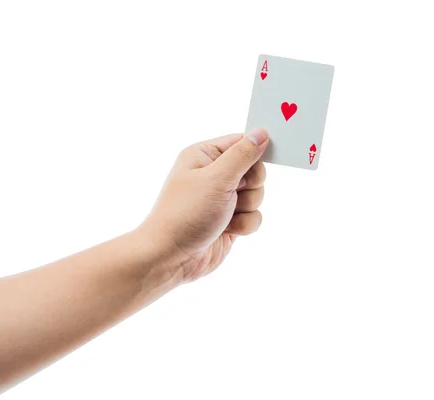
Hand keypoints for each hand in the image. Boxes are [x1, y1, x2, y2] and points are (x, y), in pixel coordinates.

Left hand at [142, 128, 268, 281]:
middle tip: (233, 193)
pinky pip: (254, 216)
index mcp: (204, 155)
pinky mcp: (230, 220)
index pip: (242, 142)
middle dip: (250, 185)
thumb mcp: (217, 179)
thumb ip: (243, 155)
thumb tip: (262, 132)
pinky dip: (245, 225)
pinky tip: (227, 230)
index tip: (254, 167)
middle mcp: (214, 174)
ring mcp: (222, 199)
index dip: (254, 153)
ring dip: (247, 207)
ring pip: (257, 195)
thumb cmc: (186, 214)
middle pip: (255, 170)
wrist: (171, 258)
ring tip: (226, 215)